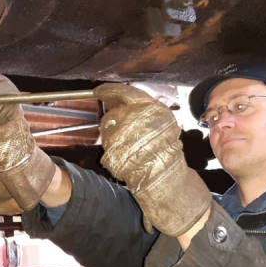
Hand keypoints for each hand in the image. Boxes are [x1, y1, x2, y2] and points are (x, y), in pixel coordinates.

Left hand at [93, 83, 210, 236]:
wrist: (165, 177)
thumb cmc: (165, 151)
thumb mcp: (159, 122)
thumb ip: (140, 111)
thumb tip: (117, 101)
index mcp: (153, 109)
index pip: (127, 92)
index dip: (110, 90)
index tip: (100, 89)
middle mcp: (140, 118)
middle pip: (113, 112)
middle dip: (112, 117)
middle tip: (114, 123)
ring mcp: (127, 134)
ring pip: (108, 128)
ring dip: (112, 135)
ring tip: (127, 144)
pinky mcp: (117, 148)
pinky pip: (107, 143)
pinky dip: (112, 148)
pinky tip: (124, 153)